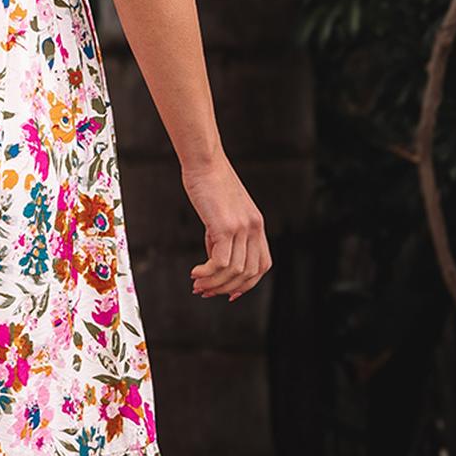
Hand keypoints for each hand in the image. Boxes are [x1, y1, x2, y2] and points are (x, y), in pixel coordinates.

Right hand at [181, 156, 271, 302]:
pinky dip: (207, 273)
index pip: (261, 265)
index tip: (228, 293)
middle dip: (225, 289)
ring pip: (233, 271)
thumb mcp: (222, 214)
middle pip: (248, 274)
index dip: (247, 284)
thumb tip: (215, 262)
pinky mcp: (225, 226)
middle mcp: (254, 228)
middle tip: (204, 291)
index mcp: (257, 225)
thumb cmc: (209, 184)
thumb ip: (222, 237)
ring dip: (213, 283)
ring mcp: (242, 228)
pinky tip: (194, 272)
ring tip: (196, 284)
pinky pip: (220, 262)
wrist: (204, 162)